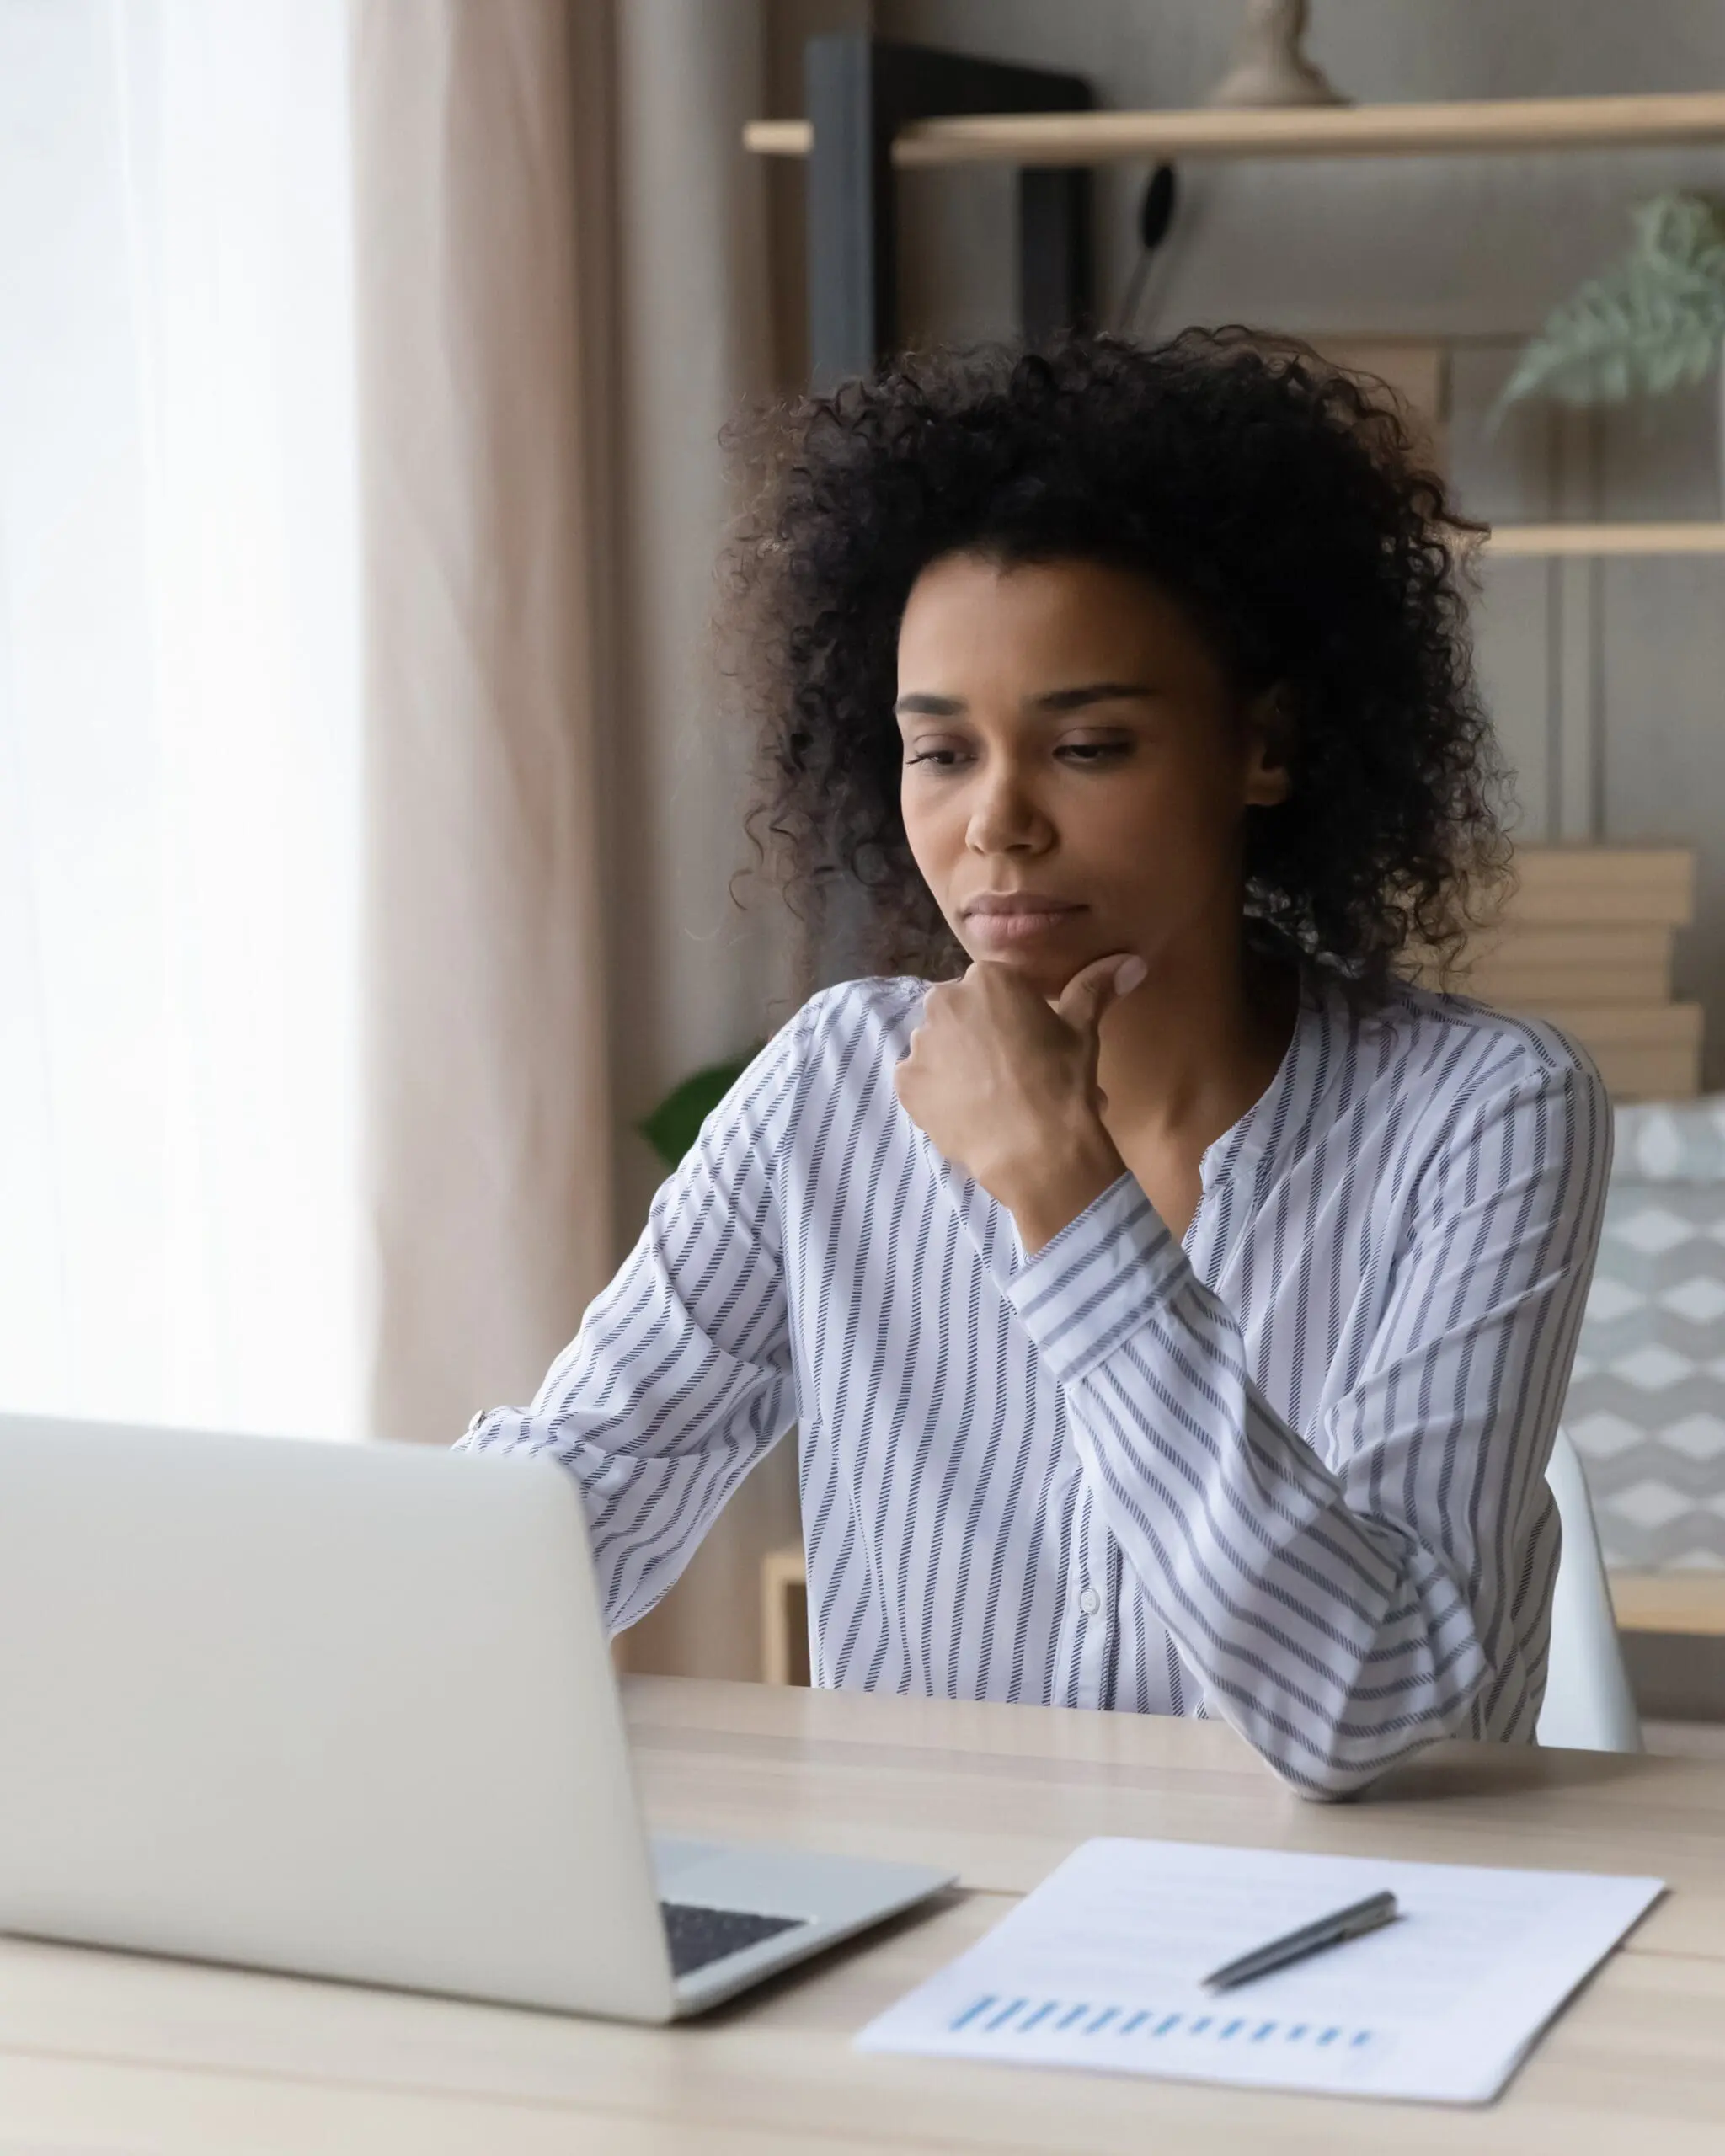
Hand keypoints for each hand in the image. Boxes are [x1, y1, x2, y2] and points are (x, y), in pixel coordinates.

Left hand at [893, 951, 1147, 1253]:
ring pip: (938, 1047)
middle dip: (979, 1036)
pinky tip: (967, 1112)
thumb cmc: (1063, 1081)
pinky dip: (937, 1094)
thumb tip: (1132, 962)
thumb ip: (1095, 987)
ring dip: (957, 1064)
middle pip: (960, 1014)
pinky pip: (920, 1081)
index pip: (993, 988)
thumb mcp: (1082, 1030)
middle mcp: (944, 1001)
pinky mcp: (906, 1083)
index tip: (1029, 1043)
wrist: (1037, 1148)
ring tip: (991, 1098)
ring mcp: (920, 1043)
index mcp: (986, 978)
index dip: (1012, 1017)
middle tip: (1011, 1072)